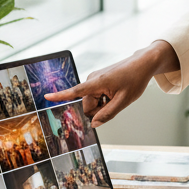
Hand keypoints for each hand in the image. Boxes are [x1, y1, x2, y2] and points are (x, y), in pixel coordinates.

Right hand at [43, 40, 178, 126]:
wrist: (143, 63)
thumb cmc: (135, 78)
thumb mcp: (124, 100)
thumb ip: (108, 114)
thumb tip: (94, 124)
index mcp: (97, 82)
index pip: (75, 92)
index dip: (60, 96)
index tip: (45, 97)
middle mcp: (92, 79)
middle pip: (88, 105)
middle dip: (100, 109)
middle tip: (116, 102)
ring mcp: (95, 79)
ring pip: (93, 102)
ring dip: (104, 104)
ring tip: (118, 94)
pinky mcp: (98, 80)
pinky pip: (97, 96)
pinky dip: (105, 98)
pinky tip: (116, 92)